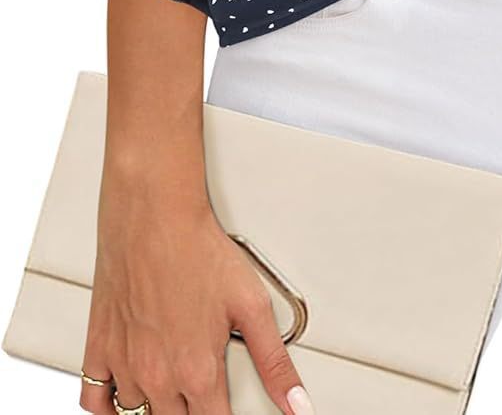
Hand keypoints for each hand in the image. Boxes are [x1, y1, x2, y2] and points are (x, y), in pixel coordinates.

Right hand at [79, 180, 311, 414]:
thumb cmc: (200, 251)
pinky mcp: (98, 348)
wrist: (155, 216)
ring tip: (175, 392)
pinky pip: (94, 401)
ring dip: (157, 409)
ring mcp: (123, 366)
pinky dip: (110, 408)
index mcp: (198, 371)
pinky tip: (129, 398)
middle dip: (192, 412)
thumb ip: (275, 363)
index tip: (229, 409)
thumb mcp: (254, 304)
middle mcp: (158, 377)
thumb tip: (298, 404)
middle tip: (203, 392)